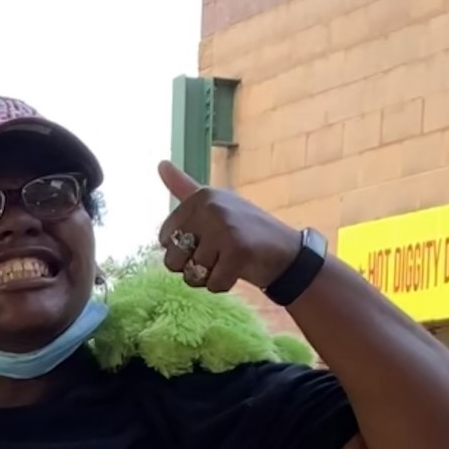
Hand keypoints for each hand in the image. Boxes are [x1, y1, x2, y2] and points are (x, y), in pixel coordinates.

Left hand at [156, 161, 300, 295]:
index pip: (164, 238)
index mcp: (201, 196)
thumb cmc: (245, 231)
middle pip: (173, 259)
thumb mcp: (214, 205)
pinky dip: (223, 285)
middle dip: (191, 267)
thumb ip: (185, 188)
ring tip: (228, 262)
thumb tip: (161, 163)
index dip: (182, 250)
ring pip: (192, 274)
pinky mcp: (238, 250)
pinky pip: (212, 284)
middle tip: (217, 256)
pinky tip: (238, 271)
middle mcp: (210, 206)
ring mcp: (224, 227)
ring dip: (209, 278)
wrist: (287, 252)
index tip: (206, 241)